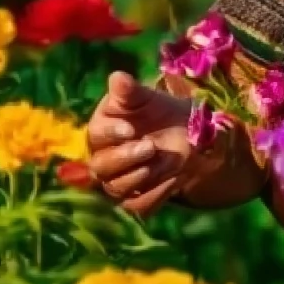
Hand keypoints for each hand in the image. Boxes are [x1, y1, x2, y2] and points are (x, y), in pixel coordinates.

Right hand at [86, 72, 191, 216]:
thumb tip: (117, 77)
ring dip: (139, 177)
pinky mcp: (135, 199)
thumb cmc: (161, 112)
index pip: (96, 135)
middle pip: (100, 167)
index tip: (130, 128)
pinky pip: (139, 206)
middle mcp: (103, 158)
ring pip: (116, 189)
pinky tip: (174, 179)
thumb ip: (132, 91)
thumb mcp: (150, 98)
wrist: (187, 137)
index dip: (111, 133)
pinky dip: (156, 194)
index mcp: (102, 129)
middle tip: (150, 146)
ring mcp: (118, 181)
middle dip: (125, 158)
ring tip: (161, 161)